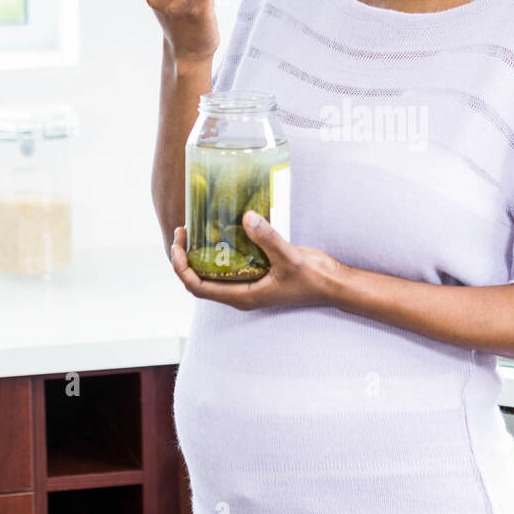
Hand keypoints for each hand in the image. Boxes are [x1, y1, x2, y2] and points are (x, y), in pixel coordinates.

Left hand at [170, 213, 344, 309]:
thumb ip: (267, 238)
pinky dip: (218, 252)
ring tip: (194, 231)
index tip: (179, 245)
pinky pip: (229, 267)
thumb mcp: (290, 258)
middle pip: (199, 281)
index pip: (198, 287)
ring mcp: (249, 286)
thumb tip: (246, 218)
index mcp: (243, 296)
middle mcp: (241, 294)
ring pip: (212, 275)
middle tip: (183, 233)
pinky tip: (221, 233)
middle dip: (184, 259)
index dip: (182, 268)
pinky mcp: (257, 276)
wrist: (334, 285)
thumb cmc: (314, 279)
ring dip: (199, 256)